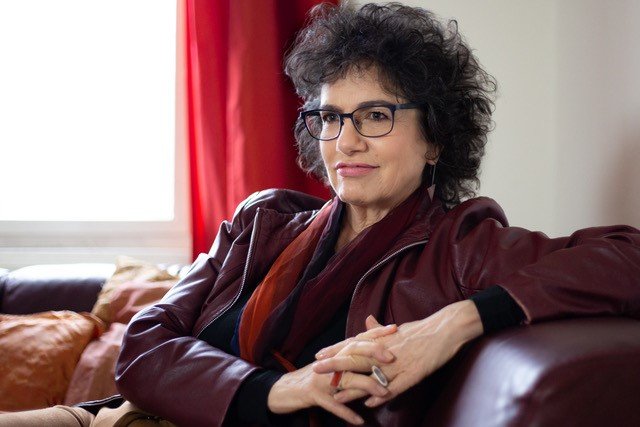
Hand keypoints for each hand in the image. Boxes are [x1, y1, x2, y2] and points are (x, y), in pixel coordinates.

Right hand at [267, 325, 396, 424]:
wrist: (289, 388)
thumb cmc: (317, 375)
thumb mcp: (336, 362)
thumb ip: (354, 354)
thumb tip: (379, 346)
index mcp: (338, 352)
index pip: (359, 338)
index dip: (376, 333)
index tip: (394, 328)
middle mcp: (331, 361)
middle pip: (353, 352)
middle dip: (372, 353)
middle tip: (391, 357)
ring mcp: (323, 379)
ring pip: (347, 380)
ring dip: (366, 386)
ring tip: (384, 392)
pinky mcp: (316, 396)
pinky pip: (333, 405)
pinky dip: (346, 412)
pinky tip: (360, 421)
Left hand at [314, 300, 482, 406]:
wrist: (446, 329)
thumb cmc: (423, 328)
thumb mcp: (398, 328)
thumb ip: (380, 328)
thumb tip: (368, 320)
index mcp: (381, 339)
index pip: (352, 344)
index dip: (335, 350)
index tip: (318, 354)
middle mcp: (386, 350)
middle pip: (356, 358)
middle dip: (334, 365)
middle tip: (316, 370)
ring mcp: (398, 363)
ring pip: (371, 377)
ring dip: (353, 387)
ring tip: (336, 396)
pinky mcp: (412, 374)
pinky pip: (394, 387)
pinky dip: (381, 396)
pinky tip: (370, 404)